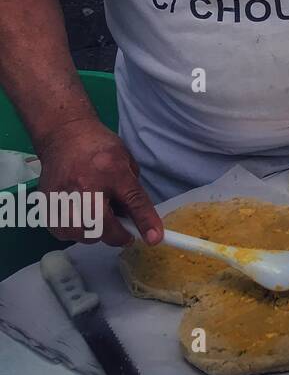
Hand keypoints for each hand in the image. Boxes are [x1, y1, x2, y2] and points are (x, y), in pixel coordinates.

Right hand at [35, 118, 162, 246]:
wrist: (64, 135)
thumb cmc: (99, 148)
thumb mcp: (126, 162)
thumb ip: (132, 191)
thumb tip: (136, 218)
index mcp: (112, 172)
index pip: (133, 201)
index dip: (145, 222)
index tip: (154, 238)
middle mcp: (86, 185)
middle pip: (102, 226)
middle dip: (117, 235)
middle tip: (123, 230)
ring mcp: (63, 196)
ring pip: (81, 234)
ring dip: (95, 234)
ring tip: (100, 220)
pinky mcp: (47, 204)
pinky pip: (63, 232)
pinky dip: (75, 232)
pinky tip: (82, 220)